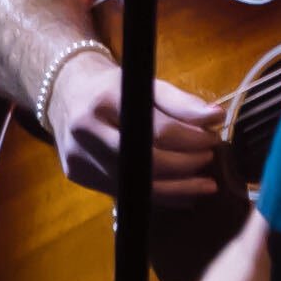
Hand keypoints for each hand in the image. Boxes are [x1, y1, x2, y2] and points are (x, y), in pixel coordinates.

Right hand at [48, 59, 227, 203]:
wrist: (65, 94)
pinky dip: (157, 196)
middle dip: (186, 166)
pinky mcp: (78, 176)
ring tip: (203, 185)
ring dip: (177, 189)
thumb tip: (215, 117)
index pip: (157, 130)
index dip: (191, 139)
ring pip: (136, 185)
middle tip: (208, 161)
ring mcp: (79, 157)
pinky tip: (180, 194)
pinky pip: (125, 194)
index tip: (212, 139)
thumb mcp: (143, 84)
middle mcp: (86, 131)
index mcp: (104, 101)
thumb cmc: (110, 87)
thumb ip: (180, 101)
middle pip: (147, 162)